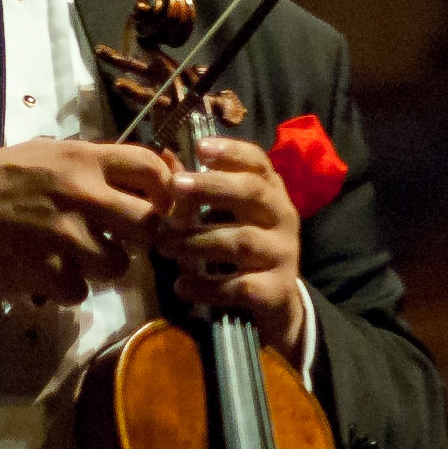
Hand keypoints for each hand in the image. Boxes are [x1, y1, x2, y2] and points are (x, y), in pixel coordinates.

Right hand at [0, 138, 173, 303]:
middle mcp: (82, 196)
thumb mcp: (48, 153)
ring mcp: (66, 237)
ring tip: (82, 257)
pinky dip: (69, 287)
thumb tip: (142, 175)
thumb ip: (93, 163)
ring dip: (105, 266)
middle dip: (143, 237)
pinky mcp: (48, 272)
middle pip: (148, 225)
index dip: (166, 189)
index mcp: (84, 160)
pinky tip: (52, 272)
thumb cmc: (1, 178)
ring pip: (119, 266)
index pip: (151, 167)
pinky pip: (81, 291)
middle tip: (126, 239)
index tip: (160, 204)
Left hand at [156, 137, 304, 358]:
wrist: (277, 301)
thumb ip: (203, 190)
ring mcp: (283, 254)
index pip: (259, 163)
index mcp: (271, 194)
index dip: (232, 152)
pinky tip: (181, 286)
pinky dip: (207, 286)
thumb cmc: (246, 248)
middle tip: (175, 186)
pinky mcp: (275, 290)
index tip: (200, 148)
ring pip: (241, 241)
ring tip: (164, 246)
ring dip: (198, 241)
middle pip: (252, 193)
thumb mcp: (232, 215)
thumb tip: (166, 156)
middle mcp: (283, 218)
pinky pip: (239, 285)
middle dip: (212, 187)